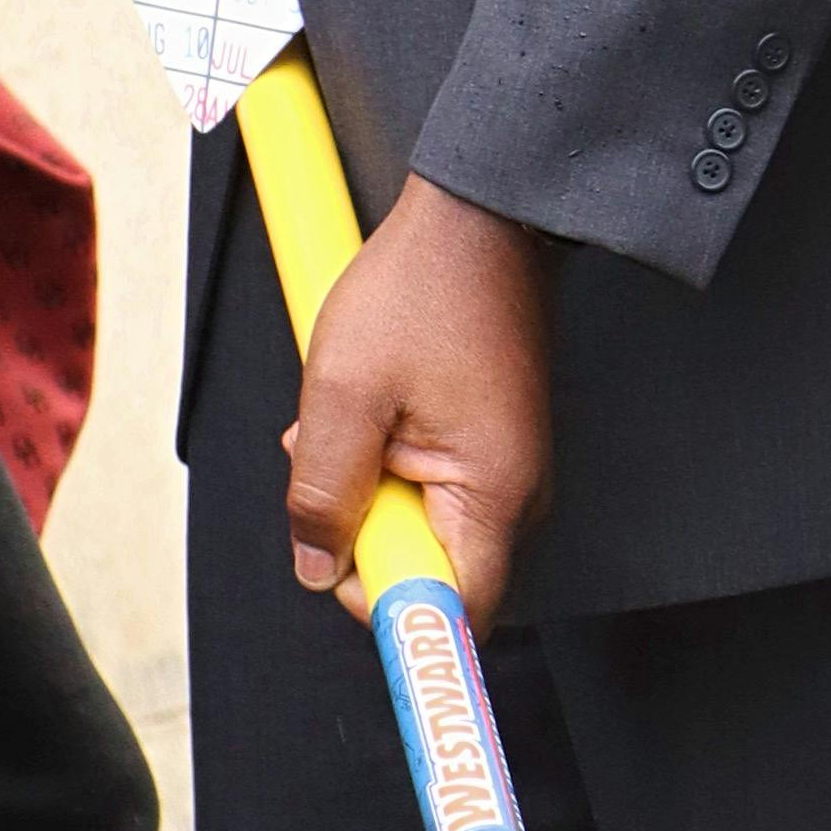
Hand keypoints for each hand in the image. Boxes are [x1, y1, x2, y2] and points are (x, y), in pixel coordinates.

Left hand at [285, 178, 553, 630]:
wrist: (481, 219)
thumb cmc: (425, 287)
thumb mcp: (342, 392)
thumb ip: (322, 492)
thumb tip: (315, 565)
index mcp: (493, 492)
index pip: (452, 612)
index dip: (388, 609)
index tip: (342, 583)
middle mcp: (515, 495)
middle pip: (428, 573)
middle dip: (361, 533)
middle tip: (329, 465)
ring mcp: (505, 471)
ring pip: (419, 528)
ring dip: (366, 493)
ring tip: (346, 423)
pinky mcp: (489, 448)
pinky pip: (427, 489)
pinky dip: (384, 464)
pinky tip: (367, 415)